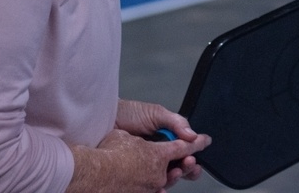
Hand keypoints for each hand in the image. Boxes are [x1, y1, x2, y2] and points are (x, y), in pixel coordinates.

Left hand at [67, 103, 210, 192]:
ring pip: (164, 179)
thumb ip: (176, 122)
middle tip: (189, 164)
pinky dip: (155, 188)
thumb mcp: (156, 113)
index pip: (184, 152)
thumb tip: (193, 135)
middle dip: (187, 168)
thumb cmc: (126, 113)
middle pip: (178, 168)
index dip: (192, 156)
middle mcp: (156, 155)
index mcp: (165, 140)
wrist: (102, 121)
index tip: (196, 158)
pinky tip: (159, 186)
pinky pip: (147, 187)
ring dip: (174, 177)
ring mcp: (144, 167)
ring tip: (175, 171)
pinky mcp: (133, 176)